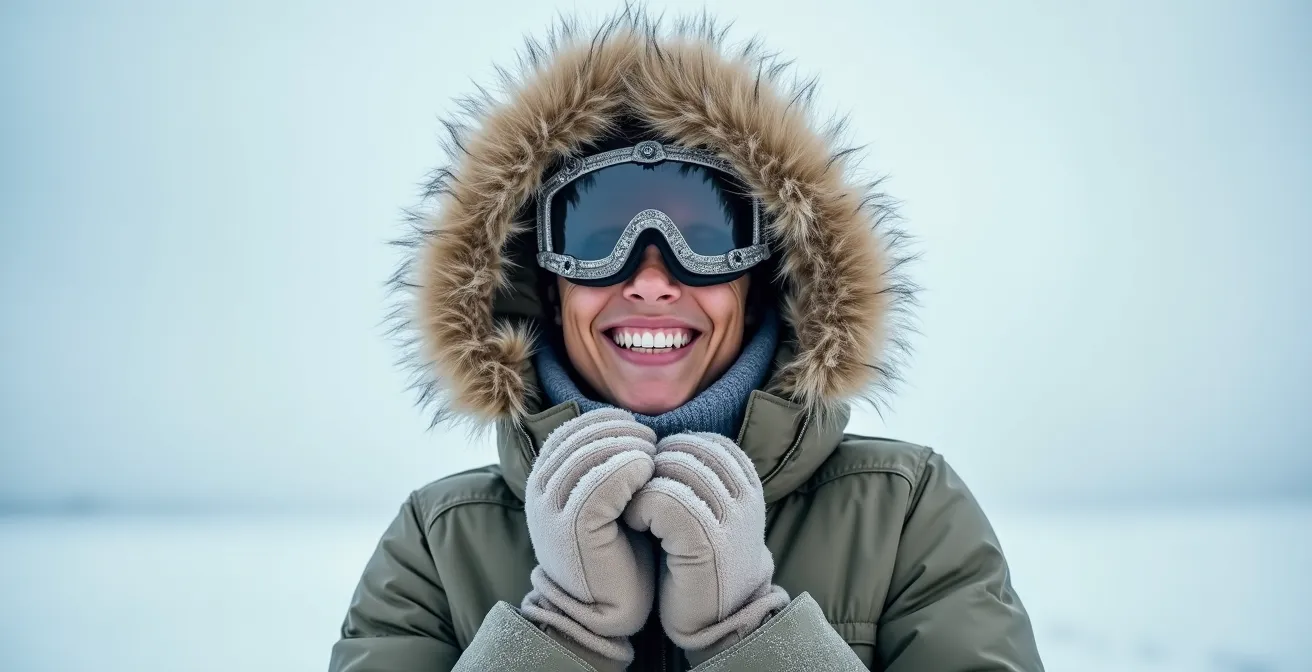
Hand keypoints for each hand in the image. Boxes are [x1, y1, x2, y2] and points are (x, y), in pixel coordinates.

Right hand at [520, 408, 658, 664]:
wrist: (605, 612)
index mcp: (544, 480)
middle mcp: (540, 491)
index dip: (609, 423)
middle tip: (651, 442)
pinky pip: (599, 481)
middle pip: (580, 436)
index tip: (640, 432)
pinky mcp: (573, 528)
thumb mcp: (605, 501)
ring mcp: (552, 510)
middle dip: (620, 431)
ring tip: (653, 456)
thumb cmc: (617, 553)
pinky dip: (626, 468)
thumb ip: (603, 465)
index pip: (573, 429)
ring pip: (590, 452)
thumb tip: (626, 422)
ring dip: (627, 446)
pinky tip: (647, 472)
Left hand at [623, 432, 789, 655]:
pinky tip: (633, 523)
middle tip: (638, 501)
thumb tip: (648, 437)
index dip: (663, 458)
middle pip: (682, 450)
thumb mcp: (701, 503)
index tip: (653, 488)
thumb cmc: (696, 557)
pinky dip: (640, 508)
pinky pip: (664, 500)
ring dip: (641, 488)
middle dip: (650, 471)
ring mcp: (731, 516)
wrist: (716, 618)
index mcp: (743, 477)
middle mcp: (744, 491)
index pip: (694, 440)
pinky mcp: (709, 541)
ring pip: (672, 469)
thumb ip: (689, 470)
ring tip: (635, 512)